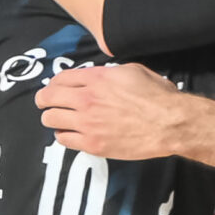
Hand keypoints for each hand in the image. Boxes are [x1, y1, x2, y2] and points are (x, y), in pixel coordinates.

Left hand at [37, 62, 188, 159]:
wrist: (169, 123)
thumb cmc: (156, 96)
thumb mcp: (133, 71)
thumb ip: (109, 73)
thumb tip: (98, 77)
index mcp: (96, 78)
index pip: (60, 79)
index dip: (53, 84)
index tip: (54, 88)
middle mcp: (87, 99)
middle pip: (48, 98)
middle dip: (44, 100)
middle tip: (46, 104)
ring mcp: (87, 123)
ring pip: (51, 119)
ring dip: (52, 118)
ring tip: (59, 119)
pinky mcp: (92, 144)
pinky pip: (64, 139)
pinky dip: (63, 135)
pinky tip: (71, 133)